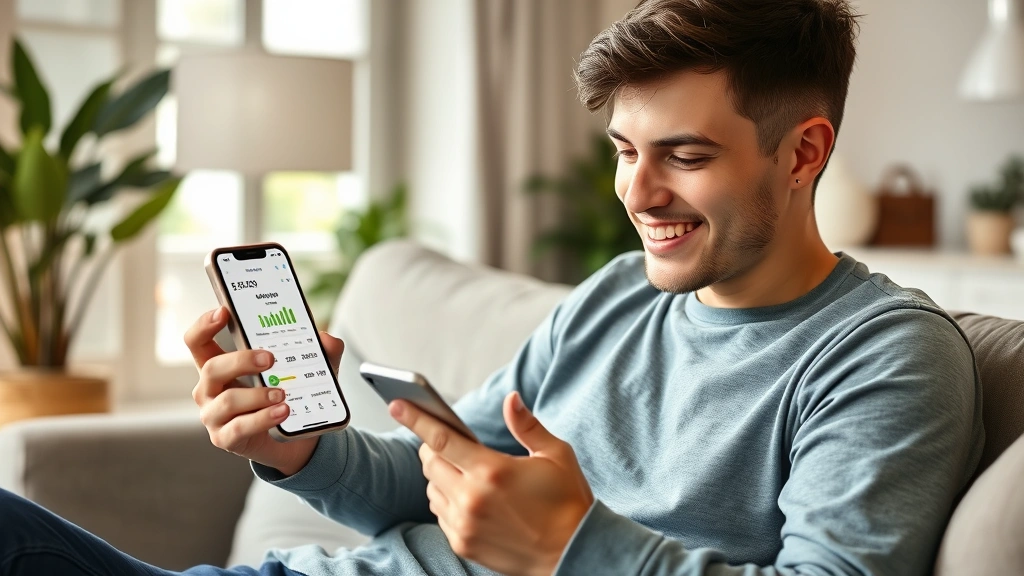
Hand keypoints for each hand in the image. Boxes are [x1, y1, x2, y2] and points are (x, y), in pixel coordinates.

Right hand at [185, 307, 344, 475]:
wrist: (293, 439)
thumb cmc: (287, 395)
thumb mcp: (304, 370)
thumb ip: (319, 351)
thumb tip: (327, 340)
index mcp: (219, 366)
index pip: (197, 342)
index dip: (204, 325)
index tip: (224, 312)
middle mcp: (209, 389)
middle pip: (211, 368)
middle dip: (241, 360)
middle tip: (269, 358)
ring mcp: (214, 416)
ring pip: (228, 400)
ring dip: (257, 394)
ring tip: (282, 392)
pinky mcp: (225, 439)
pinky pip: (240, 427)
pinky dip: (263, 418)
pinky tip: (282, 411)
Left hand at [391, 391, 593, 575]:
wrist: (573, 552)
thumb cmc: (567, 500)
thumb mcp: (555, 455)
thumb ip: (526, 425)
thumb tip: (510, 398)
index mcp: (492, 471)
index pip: (441, 439)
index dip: (416, 418)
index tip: (397, 404)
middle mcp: (472, 498)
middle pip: (430, 463)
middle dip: (433, 447)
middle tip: (449, 443)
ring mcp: (465, 524)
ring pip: (431, 488)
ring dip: (440, 476)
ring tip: (467, 473)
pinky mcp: (463, 544)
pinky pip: (440, 513)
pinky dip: (447, 500)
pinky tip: (470, 498)